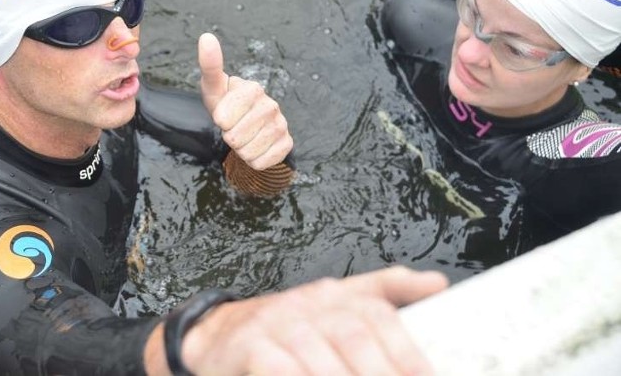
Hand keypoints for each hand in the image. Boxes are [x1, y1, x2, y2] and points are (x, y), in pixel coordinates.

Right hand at [178, 267, 446, 374]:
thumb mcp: (333, 305)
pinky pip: (278, 367)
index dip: (405, 348)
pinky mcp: (248, 346)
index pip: (376, 311)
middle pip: (352, 333)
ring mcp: (276, 324)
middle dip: (381, 370)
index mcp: (334, 295)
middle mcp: (307, 304)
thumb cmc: (285, 329)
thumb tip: (436, 283)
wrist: (214, 336)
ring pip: (317, 353)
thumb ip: (381, 294)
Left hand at [198, 33, 292, 169]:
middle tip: (234, 127)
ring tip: (243, 136)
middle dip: (229, 137)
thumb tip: (206, 36)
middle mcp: (271, 105)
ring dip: (240, 149)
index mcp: (253, 89)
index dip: (220, 121)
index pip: (224, 119)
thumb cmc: (225, 105)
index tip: (224, 114)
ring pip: (247, 152)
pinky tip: (255, 146)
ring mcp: (281, 124)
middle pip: (235, 138)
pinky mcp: (287, 143)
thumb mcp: (213, 88)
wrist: (245, 126)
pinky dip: (253, 161)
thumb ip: (210, 65)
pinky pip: (261, 163)